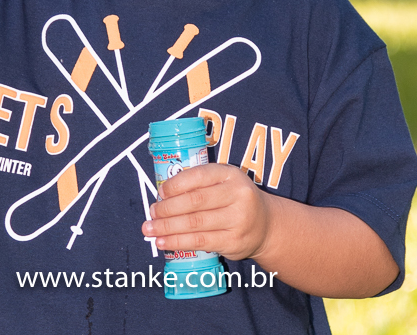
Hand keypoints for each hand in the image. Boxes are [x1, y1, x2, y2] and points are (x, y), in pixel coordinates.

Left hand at [142, 163, 272, 260]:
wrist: (266, 225)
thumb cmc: (234, 200)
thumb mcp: (224, 183)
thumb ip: (199, 184)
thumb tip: (162, 196)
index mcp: (230, 174)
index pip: (199, 176)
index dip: (176, 184)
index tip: (160, 192)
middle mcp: (237, 195)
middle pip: (195, 201)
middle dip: (168, 208)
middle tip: (151, 213)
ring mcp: (237, 220)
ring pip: (195, 223)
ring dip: (167, 227)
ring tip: (150, 229)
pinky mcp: (233, 242)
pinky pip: (200, 242)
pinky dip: (178, 242)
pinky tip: (163, 242)